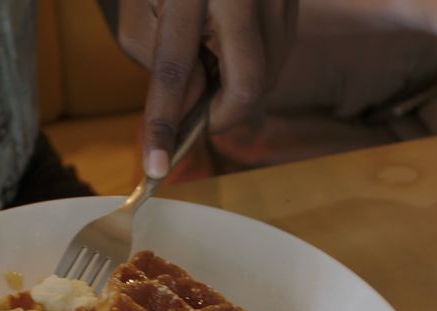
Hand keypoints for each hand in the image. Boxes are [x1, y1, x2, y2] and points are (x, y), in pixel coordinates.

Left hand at [109, 0, 298, 177]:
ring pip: (266, 74)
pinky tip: (232, 45)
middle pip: (246, 83)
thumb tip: (184, 113)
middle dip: (224, 114)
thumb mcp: (142, 11)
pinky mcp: (294, 1)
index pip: (173, 69)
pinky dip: (253, 66)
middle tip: (205, 117)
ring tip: (213, 56)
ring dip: (236, 86)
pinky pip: (277, 55)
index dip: (162, 123)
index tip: (156, 168)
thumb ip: (158, 64)